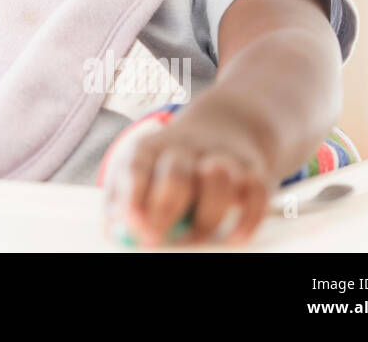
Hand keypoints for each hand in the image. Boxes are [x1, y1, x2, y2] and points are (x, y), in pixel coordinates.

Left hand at [102, 106, 274, 247]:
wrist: (226, 127)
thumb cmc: (171, 164)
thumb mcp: (141, 169)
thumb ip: (121, 200)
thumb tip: (112, 232)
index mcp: (152, 147)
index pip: (137, 165)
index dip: (132, 195)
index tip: (131, 223)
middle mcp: (187, 148)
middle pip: (176, 173)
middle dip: (165, 210)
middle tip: (155, 239)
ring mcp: (223, 157)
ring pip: (218, 179)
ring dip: (206, 217)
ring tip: (194, 241)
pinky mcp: (254, 172)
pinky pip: (255, 194)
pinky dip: (247, 219)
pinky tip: (233, 238)